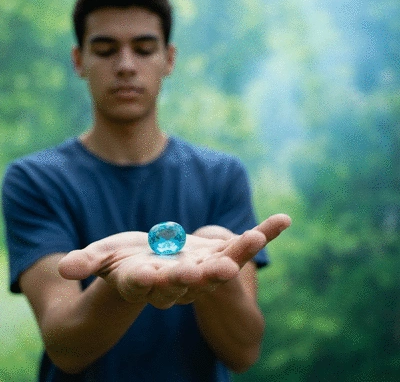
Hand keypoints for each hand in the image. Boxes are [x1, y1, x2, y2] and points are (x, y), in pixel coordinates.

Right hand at [58, 214, 290, 308]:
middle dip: (206, 274)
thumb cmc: (127, 259)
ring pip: (225, 261)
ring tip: (256, 237)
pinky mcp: (222, 251)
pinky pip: (245, 242)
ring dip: (241, 250)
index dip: (151, 282)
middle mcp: (182, 279)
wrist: (156, 260)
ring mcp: (205, 266)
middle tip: (222, 271)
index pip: (149, 284)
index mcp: (151, 280)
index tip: (152, 277)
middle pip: (194, 279)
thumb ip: (88, 262)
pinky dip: (265, 232)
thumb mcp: (104, 256)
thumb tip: (62, 270)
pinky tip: (285, 219)